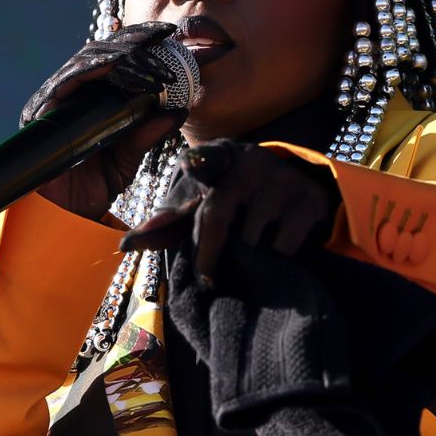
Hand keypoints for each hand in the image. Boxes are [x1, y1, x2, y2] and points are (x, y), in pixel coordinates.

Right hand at [18, 21, 183, 223]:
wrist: (65, 217)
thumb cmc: (93, 185)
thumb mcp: (128, 157)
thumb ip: (147, 134)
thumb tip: (178, 112)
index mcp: (93, 99)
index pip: (116, 58)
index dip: (139, 41)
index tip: (169, 34)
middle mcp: (73, 93)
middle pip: (102, 52)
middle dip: (135, 41)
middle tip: (164, 38)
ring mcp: (56, 99)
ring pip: (87, 60)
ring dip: (121, 54)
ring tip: (151, 55)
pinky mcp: (44, 110)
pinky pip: (68, 81)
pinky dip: (92, 68)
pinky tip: (115, 62)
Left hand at [118, 141, 341, 285]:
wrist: (301, 193)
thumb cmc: (240, 203)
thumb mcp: (204, 206)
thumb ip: (167, 224)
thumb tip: (125, 245)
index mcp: (218, 156)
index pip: (197, 167)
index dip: (189, 179)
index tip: (181, 181)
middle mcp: (250, 160)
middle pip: (217, 215)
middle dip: (210, 254)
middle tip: (210, 279)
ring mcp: (282, 178)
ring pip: (251, 237)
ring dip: (247, 259)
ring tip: (248, 263)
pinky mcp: (310, 200)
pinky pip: (283, 246)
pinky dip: (276, 262)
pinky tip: (275, 261)